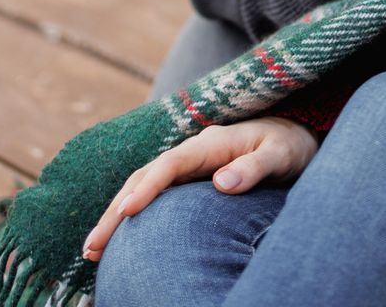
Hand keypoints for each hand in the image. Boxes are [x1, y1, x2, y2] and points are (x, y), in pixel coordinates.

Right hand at [82, 118, 317, 261]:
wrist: (293, 136)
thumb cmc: (287, 146)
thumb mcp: (279, 155)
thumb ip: (253, 168)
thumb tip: (222, 183)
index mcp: (208, 144)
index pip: (168, 166)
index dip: (146, 189)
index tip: (126, 212)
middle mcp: (190, 152)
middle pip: (142, 178)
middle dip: (115, 211)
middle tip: (92, 246)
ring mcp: (187, 166)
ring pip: (141, 187)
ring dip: (116, 215)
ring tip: (92, 250)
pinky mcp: (188, 179)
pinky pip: (154, 195)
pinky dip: (132, 214)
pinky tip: (120, 239)